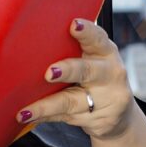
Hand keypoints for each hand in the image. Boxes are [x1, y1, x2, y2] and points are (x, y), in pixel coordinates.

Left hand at [17, 18, 134, 139]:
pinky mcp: (98, 120)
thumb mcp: (91, 58)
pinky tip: (28, 116)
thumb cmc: (95, 77)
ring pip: (71, 101)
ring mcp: (106, 100)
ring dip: (46, 105)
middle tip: (49, 73)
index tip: (74, 25)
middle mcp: (110, 74)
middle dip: (68, 70)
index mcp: (106, 52)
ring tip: (26, 110)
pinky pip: (65, 116)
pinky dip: (44, 116)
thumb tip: (32, 35)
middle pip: (87, 71)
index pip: (97, 39)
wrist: (119, 115)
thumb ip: (71, 48)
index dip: (86, 31)